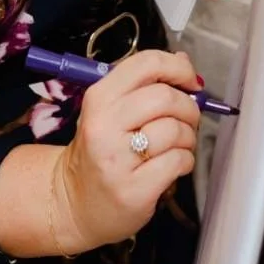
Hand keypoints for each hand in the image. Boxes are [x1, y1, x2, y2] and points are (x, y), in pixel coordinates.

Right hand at [52, 49, 200, 251]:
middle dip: (189, 107)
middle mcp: (104, 125)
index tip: (190, 81)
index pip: (147, 63)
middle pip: (166, 97)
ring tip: (179, 145)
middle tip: (188, 119)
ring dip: (188, 137)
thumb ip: (145, 84)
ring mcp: (117, 160)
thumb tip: (183, 61)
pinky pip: (178, 161)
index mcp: (99, 97)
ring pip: (175, 130)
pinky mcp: (134, 190)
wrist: (73, 203)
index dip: (178, 68)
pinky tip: (174, 164)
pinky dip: (186, 160)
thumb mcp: (111, 111)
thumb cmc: (100, 151)